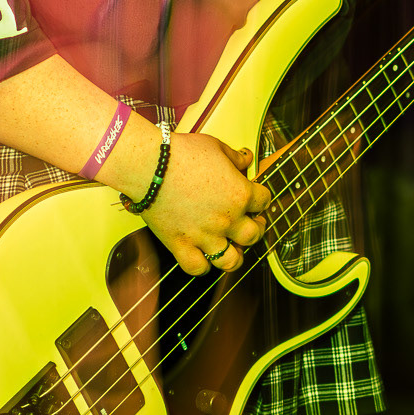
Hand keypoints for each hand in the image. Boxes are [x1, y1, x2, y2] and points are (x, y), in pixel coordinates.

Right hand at [139, 134, 270, 276]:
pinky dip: (203, 265)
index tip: (256, 196)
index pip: (264, 201)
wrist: (149, 165)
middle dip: (256, 228)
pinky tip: (203, 255)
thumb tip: (246, 160)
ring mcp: (205, 236)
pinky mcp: (181, 245)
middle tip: (251, 222)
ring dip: (236, 255)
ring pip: (231, 261)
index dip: (261, 197)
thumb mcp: (216, 146)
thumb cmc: (182, 152)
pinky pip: (198, 268)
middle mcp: (227, 220)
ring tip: (233, 246)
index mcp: (240, 194)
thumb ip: (235, 157)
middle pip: (254, 235)